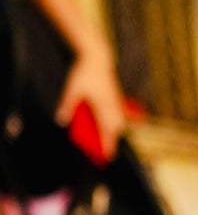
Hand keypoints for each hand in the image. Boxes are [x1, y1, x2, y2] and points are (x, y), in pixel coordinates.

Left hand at [56, 41, 125, 155]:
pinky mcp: (116, 98)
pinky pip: (120, 115)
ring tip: (109, 140)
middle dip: (112, 141)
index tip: (107, 156)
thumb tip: (61, 120)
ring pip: (120, 122)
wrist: (98, 58)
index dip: (108, 144)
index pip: (107, 129)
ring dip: (115, 132)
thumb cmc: (85, 73)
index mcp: (102, 105)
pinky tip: (116, 125)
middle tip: (107, 153)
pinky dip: (118, 122)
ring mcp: (116, 102)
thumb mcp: (72, 89)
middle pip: (116, 129)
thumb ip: (67, 105)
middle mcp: (112, 105)